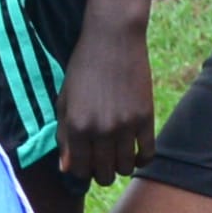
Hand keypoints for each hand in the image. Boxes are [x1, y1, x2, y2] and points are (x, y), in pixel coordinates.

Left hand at [52, 11, 155, 189]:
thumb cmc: (83, 67)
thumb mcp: (65, 100)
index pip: (78, 170)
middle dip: (101, 172)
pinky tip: (136, 151)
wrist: (113, 38)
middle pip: (103, 174)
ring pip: (126, 169)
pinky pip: (148, 154)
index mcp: (76, 126)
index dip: (81, 170)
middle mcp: (99, 130)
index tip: (85, 161)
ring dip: (121, 166)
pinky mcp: (146, 118)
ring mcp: (125, 126)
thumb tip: (67, 169)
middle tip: (102, 159)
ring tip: (118, 153)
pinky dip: (142, 159)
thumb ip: (63, 135)